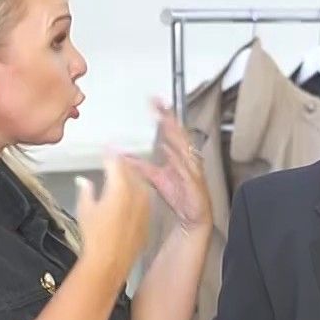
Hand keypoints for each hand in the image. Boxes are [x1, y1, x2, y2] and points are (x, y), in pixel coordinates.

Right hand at [74, 152, 151, 281]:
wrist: (110, 262)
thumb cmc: (94, 236)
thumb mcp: (84, 210)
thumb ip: (86, 191)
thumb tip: (83, 181)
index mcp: (119, 187)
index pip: (116, 163)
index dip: (110, 154)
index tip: (107, 148)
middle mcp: (136, 194)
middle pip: (131, 172)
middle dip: (123, 164)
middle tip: (115, 159)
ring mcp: (145, 208)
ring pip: (141, 185)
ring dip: (132, 179)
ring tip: (123, 177)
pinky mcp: (147, 221)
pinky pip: (145, 201)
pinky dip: (137, 195)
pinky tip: (131, 198)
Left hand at [129, 99, 210, 233]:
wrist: (193, 217)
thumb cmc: (180, 196)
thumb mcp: (156, 178)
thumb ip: (142, 167)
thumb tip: (125, 158)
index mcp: (178, 155)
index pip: (170, 131)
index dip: (163, 116)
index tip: (154, 102)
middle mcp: (186, 158)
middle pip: (177, 133)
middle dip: (168, 118)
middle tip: (158, 104)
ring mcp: (191, 168)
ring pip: (182, 146)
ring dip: (173, 132)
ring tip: (164, 119)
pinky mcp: (193, 180)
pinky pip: (183, 167)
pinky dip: (176, 157)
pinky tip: (168, 148)